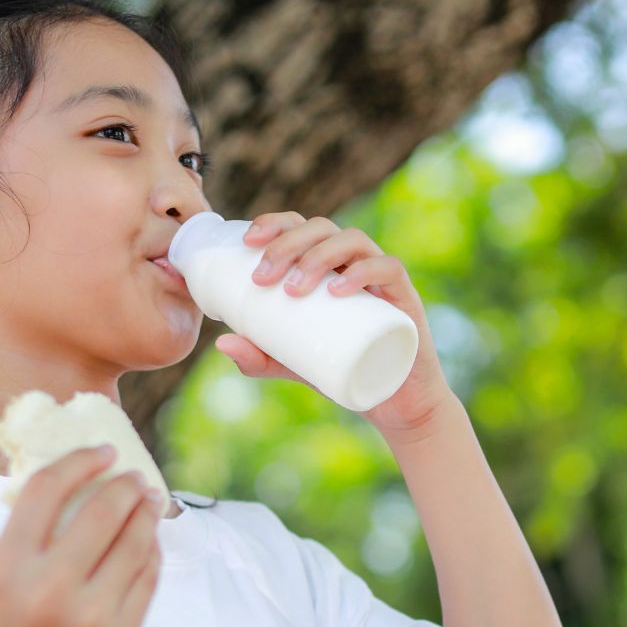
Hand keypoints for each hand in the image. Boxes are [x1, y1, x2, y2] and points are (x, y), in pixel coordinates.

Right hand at [0, 446, 162, 626]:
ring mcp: (93, 617)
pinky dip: (151, 554)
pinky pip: (147, 580)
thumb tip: (73, 487)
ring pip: (136, 542)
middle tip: (135, 476)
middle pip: (103, 510)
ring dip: (147, 514)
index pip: (47, 490)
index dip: (79, 461)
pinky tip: (149, 544)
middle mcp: (50, 590)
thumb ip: (26, 541)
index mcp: (7, 571)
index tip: (101, 452)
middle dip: (126, 485)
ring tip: (150, 502)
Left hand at [214, 211, 459, 434]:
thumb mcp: (290, 363)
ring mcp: (380, 276)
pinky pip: (388, 269)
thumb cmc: (340, 369)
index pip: (301, 226)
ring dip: (317, 257)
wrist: (391, 402)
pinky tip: (337, 289)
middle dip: (287, 244)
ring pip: (352, 241)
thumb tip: (221, 343)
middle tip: (262, 278)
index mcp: (327, 264)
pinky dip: (362, 273)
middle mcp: (353, 261)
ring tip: (293, 290)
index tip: (248, 243)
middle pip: (321, 228)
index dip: (275, 223)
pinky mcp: (404, 297)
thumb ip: (258, 356)